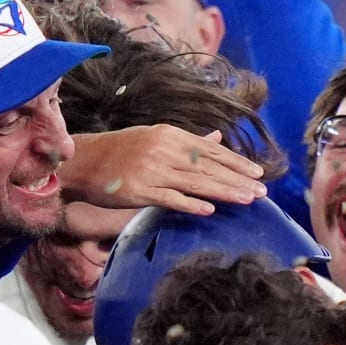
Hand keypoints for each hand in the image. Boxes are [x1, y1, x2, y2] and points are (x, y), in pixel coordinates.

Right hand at [61, 126, 266, 214]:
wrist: (83, 162)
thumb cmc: (122, 151)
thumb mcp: (156, 138)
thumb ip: (189, 142)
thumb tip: (218, 138)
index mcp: (170, 135)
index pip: (211, 149)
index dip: (236, 162)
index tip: (257, 173)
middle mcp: (164, 150)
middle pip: (208, 166)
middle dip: (238, 179)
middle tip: (262, 191)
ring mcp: (151, 170)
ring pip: (195, 183)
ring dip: (224, 192)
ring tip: (247, 200)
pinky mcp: (139, 190)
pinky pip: (170, 198)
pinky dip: (191, 204)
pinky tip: (210, 210)